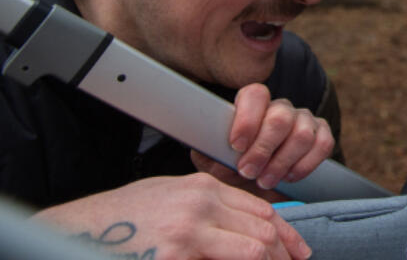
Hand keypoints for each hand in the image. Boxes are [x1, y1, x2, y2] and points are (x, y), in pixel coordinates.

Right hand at [33, 173, 311, 259]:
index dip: (287, 234)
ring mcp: (187, 235)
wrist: (74, 231)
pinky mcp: (174, 258)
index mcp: (202, 188)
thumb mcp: (170, 196)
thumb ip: (210, 205)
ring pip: (251, 253)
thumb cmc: (123, 218)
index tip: (298, 251)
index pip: (262, 210)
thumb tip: (253, 224)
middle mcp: (199, 207)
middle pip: (262, 233)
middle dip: (282, 256)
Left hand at [203, 83, 334, 194]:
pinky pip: (323, 144)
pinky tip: (289, 176)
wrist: (258, 186)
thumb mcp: (215, 164)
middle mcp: (281, 108)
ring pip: (302, 134)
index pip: (256, 95)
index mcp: (253, 105)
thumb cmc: (234, 170)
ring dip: (282, 162)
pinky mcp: (321, 134)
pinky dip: (305, 165)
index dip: (247, 119)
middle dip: (263, 149)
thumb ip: (212, 156)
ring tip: (265, 180)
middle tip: (249, 172)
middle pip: (280, 118)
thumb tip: (214, 154)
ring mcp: (304, 119)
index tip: (236, 146)